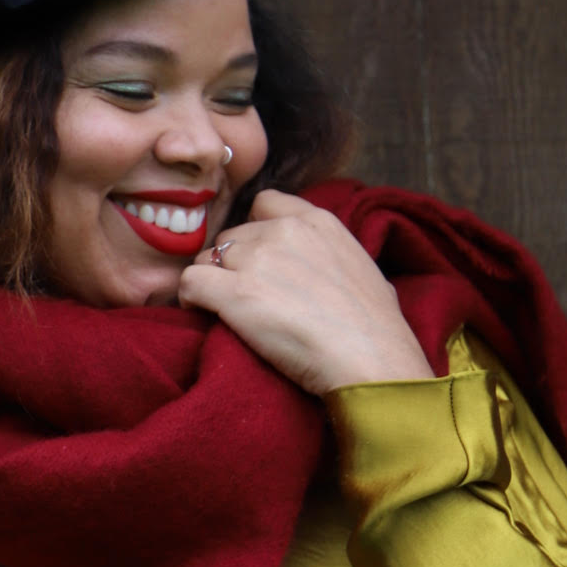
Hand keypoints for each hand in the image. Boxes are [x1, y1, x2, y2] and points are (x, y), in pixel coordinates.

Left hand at [178, 189, 434, 395]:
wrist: (372, 363)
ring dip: (211, 281)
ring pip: (207, 257)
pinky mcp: (234, 293)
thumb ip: (335, 255)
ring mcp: (256, 260)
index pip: (265, 203)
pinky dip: (190, 298)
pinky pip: (190, 282)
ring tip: (224, 311)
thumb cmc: (377, 329)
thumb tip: (331, 269)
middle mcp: (283, 231)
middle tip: (244, 297)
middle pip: (232, 236)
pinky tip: (202, 314)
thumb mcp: (365, 270)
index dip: (256, 231)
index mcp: (317, 221)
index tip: (260, 260)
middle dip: (233, 263)